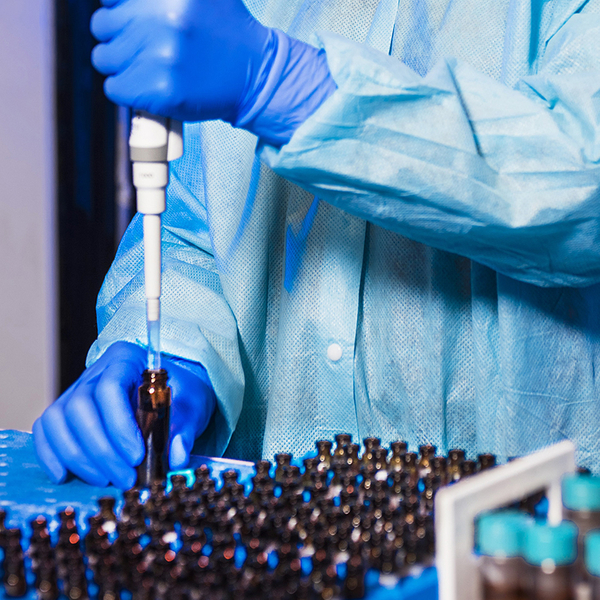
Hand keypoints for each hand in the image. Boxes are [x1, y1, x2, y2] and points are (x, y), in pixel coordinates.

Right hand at [33, 341, 215, 488]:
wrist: (175, 391)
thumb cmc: (182, 394)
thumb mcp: (193, 406)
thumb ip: (186, 429)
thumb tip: (175, 456)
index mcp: (127, 359)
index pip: (110, 388)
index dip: (118, 425)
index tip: (136, 456)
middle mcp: (96, 372)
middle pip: (80, 407)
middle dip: (100, 449)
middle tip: (126, 478)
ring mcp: (77, 390)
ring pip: (57, 420)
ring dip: (78, 457)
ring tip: (106, 480)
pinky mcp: (67, 412)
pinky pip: (46, 430)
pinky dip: (51, 455)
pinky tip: (67, 476)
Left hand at [90, 0, 270, 122]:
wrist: (254, 76)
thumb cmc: (227, 32)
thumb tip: (112, 1)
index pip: (110, 0)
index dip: (118, 10)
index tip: (132, 21)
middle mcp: (162, 19)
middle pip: (101, 26)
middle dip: (117, 37)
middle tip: (141, 48)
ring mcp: (160, 57)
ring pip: (104, 59)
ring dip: (120, 65)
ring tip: (145, 68)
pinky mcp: (159, 91)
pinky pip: (115, 88)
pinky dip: (126, 90)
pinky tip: (147, 86)